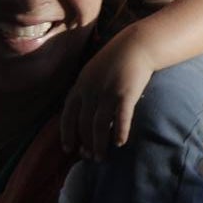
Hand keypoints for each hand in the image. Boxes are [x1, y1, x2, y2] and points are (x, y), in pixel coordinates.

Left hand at [61, 28, 156, 157]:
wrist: (136, 45)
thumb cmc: (115, 61)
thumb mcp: (92, 73)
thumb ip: (85, 92)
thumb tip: (82, 115)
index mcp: (80, 86)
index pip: (67, 115)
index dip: (67, 133)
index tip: (68, 149)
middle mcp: (90, 90)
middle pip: (83, 124)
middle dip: (85, 143)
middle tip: (89, 157)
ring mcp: (107, 92)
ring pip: (98, 125)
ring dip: (99, 144)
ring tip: (101, 157)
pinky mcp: (125, 93)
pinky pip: (120, 118)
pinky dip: (119, 132)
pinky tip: (120, 143)